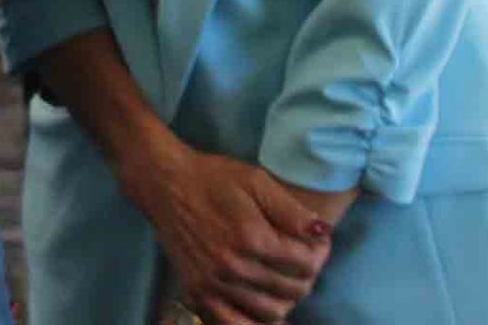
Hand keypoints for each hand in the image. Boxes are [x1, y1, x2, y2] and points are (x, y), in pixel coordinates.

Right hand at [128, 143, 333, 323]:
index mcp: (252, 238)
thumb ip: (291, 210)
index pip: (306, 264)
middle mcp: (234, 267)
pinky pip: (233, 324)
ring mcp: (213, 284)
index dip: (319, 253)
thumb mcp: (256, 180)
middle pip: (293, 290)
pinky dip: (254, 323)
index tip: (317, 243)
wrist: (164, 184)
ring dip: (286, 299)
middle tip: (302, 258)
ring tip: (282, 278)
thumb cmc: (212, 178)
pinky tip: (265, 311)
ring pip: (271, 313)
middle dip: (306, 275)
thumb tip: (323, 234)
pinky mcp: (197, 293)